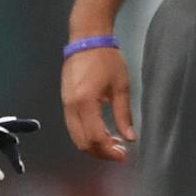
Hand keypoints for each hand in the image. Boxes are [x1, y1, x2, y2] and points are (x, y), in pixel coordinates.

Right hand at [61, 42, 133, 160]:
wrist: (86, 41)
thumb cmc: (106, 59)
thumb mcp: (121, 87)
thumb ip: (124, 115)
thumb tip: (130, 137)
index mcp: (86, 102)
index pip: (95, 137)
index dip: (109, 151)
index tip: (123, 154)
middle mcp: (72, 107)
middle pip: (82, 142)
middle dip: (100, 153)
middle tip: (119, 153)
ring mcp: (66, 106)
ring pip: (76, 137)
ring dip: (93, 145)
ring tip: (112, 144)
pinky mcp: (65, 103)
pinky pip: (73, 127)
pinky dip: (86, 135)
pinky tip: (102, 132)